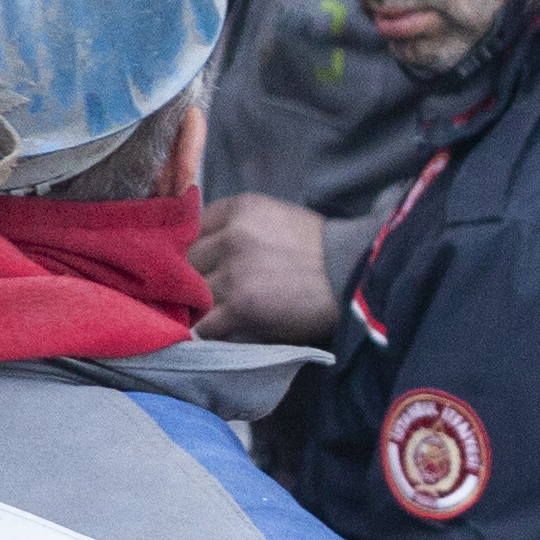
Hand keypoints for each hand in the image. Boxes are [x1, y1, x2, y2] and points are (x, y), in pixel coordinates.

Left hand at [194, 193, 341, 343]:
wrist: (352, 275)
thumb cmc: (320, 250)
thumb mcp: (276, 219)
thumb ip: (239, 227)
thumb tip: (207, 249)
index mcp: (239, 209)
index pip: (191, 229)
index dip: (194, 251)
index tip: (201, 266)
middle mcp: (231, 235)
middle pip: (186, 262)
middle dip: (194, 279)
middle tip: (207, 293)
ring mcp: (234, 271)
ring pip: (192, 294)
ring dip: (202, 307)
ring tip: (219, 314)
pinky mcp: (241, 305)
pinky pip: (205, 323)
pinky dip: (212, 331)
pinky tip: (226, 331)